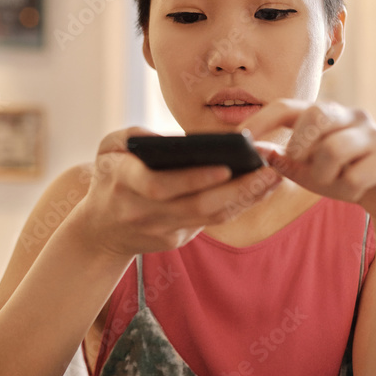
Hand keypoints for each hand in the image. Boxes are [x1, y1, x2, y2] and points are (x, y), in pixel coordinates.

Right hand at [75, 126, 280, 256]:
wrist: (101, 230)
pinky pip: (211, 221)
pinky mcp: (177, 239)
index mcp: (124, 184)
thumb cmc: (109, 177)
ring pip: (210, 217)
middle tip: (269, 171)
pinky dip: (237, 205)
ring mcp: (162, 230)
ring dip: (246, 198)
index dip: (192, 180)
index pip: (160, 187)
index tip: (225, 168)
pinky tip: (260, 188)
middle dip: (237, 190)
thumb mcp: (107, 148)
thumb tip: (170, 139)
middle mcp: (144, 212)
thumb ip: (130, 135)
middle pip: (196, 206)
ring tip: (274, 176)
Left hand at [241, 99, 375, 221]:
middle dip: (300, 144)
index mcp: (324, 116)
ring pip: (334, 148)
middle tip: (300, 164)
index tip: (240, 139)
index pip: (286, 106)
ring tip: (334, 183)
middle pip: (316, 113)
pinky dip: (348, 189)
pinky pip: (356, 175)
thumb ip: (282, 161)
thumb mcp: (308, 171)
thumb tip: (255, 150)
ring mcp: (373, 133)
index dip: (261, 120)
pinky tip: (357, 189)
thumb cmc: (345, 176)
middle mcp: (349, 116)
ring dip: (325, 175)